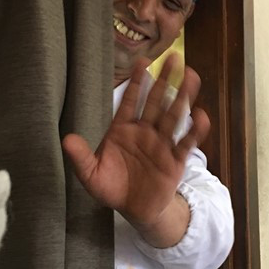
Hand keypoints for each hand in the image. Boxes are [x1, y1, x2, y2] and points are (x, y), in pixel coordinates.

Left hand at [62, 54, 210, 245]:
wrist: (134, 210)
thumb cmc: (112, 187)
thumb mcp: (91, 174)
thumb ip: (81, 157)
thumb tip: (66, 139)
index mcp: (123, 130)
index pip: (130, 101)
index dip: (136, 82)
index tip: (142, 61)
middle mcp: (145, 132)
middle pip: (156, 102)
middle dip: (164, 80)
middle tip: (173, 58)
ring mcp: (161, 144)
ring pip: (173, 116)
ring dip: (182, 97)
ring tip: (192, 76)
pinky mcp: (175, 160)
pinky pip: (185, 143)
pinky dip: (194, 131)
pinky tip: (202, 116)